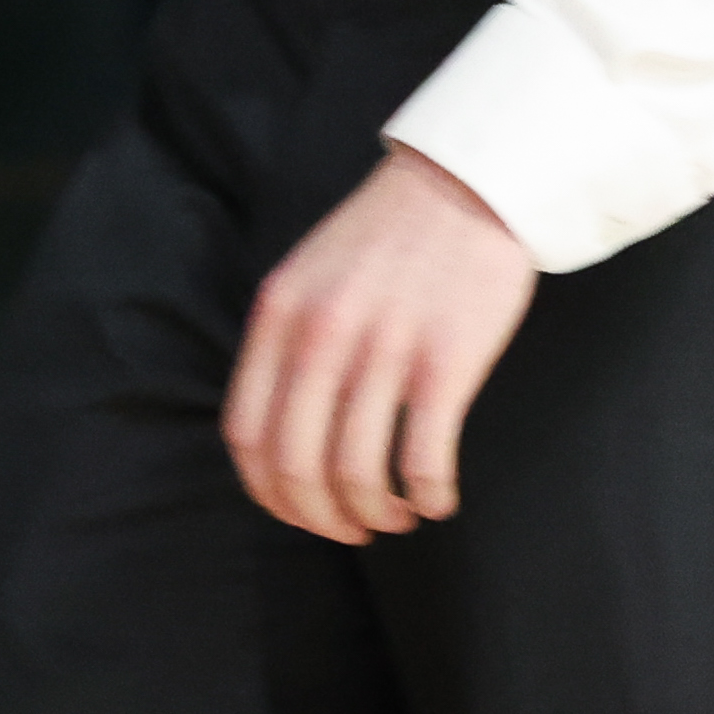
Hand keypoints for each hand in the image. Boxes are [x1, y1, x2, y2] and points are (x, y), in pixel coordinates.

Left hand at [222, 147, 538, 544]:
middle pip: (295, 465)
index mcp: (278, 315)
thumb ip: (286, 342)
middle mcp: (320, 334)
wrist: (468, 182)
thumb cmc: (389, 237)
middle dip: (320, 518)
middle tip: (352, 531)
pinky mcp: (446, 361)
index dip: (268, 493)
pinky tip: (437, 500)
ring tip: (397, 515)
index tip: (298, 512)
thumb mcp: (309, 274)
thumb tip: (276, 430)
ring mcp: (382, 348)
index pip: (246, 434)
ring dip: (375, 513)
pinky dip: (426, 496)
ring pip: (356, 472)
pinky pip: (422, 459)